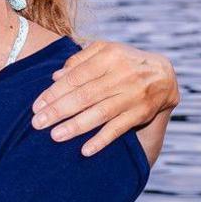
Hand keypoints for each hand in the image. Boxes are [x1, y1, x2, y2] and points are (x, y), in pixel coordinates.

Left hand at [32, 41, 179, 156]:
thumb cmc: (124, 62)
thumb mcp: (104, 51)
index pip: (76, 77)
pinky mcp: (141, 113)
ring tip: (55, 136)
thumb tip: (55, 76)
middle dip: (58, 111)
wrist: (164, 76)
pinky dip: (102, 140)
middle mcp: (122, 75)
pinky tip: (85, 150)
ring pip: (100, 113)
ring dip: (76, 126)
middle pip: (85, 96)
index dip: (54, 92)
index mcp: (109, 56)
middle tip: (37, 123)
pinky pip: (119, 129)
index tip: (36, 106)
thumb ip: (79, 61)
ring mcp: (133, 95)